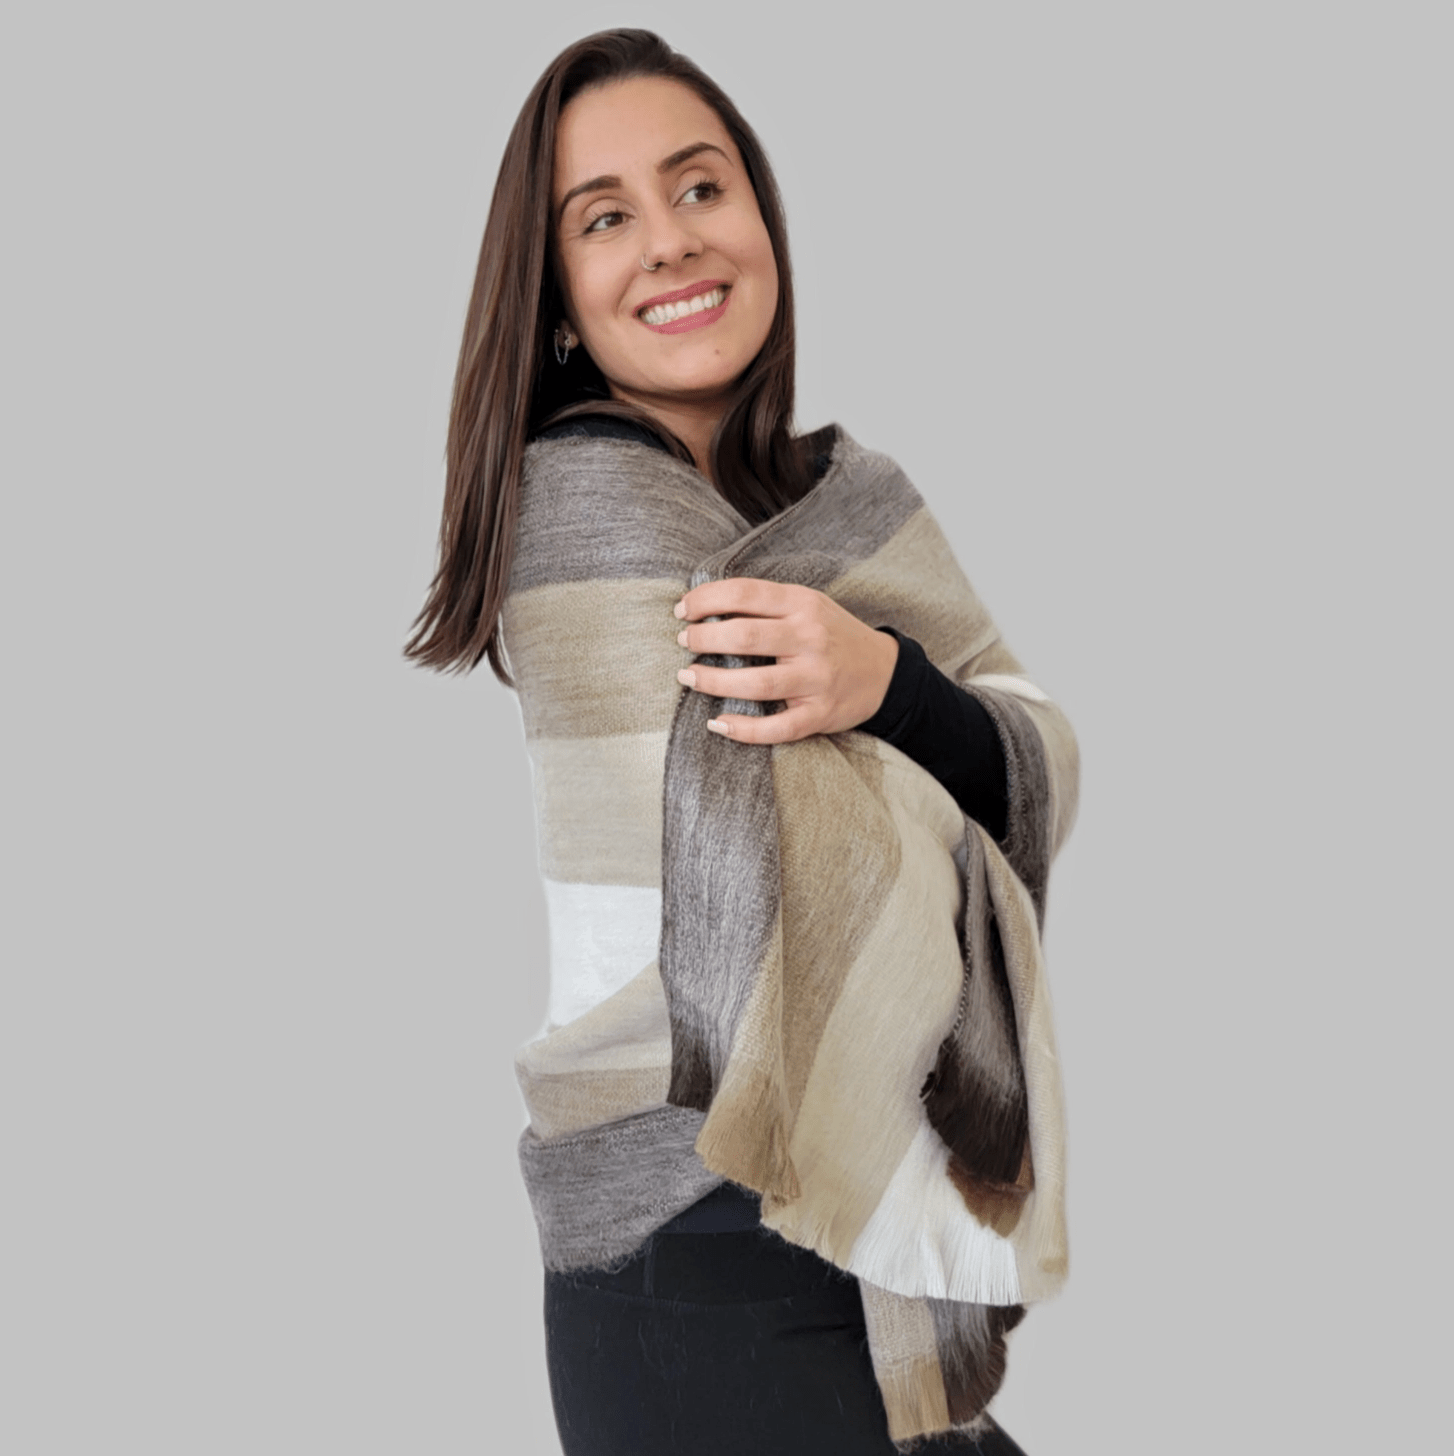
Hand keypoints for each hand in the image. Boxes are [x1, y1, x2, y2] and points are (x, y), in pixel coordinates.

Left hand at [673, 578, 898, 744]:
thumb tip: (704, 605)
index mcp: (804, 604)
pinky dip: (743, 729)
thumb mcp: (807, 605)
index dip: (705, 600)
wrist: (884, 672)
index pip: (745, 593)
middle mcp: (811, 639)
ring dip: (713, 681)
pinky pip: (777, 727)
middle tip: (683, 643)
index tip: (681, 610)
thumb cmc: (832, 635)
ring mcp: (817, 679)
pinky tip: (717, 724)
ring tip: (688, 677)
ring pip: (756, 683)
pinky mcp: (820, 714)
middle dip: (703, 639)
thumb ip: (765, 604)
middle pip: (745, 636)